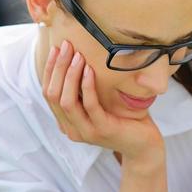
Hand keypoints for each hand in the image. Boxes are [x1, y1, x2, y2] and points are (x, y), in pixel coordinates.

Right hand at [42, 39, 163, 162]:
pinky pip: (90, 105)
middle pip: (53, 95)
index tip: (55, 48)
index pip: (48, 93)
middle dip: (57, 67)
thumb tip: (77, 56)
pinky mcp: (102, 130)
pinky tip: (90, 70)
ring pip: (66, 101)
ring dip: (70, 74)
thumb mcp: (99, 102)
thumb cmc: (122, 118)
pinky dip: (87, 85)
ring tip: (78, 55)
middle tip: (65, 46)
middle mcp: (71, 129)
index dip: (49, 70)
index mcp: (66, 122)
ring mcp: (85, 132)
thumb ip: (84, 90)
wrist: (143, 145)